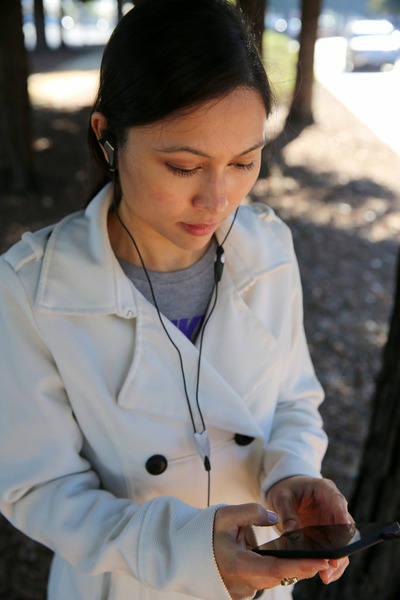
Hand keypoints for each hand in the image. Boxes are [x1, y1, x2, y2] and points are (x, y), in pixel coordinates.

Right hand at [213, 503, 330, 598]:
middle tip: (324, 557)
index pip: (276, 569)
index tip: (321, 561)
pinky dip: (275, 572)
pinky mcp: (241, 592)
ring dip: (289, 570)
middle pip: (278, 578)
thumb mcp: (226, 514)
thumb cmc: (203, 532)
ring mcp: (240, 591)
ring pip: (272, 581)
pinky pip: (263, 582)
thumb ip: (253, 512)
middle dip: (301, 568)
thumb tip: (274, 517)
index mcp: (237, 564)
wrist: (183, 552)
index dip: (300, 566)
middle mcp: (241, 584)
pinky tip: (286, 561)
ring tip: (310, 558)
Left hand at [265, 476, 353, 583]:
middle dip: (340, 545)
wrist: (286, 494)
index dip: (342, 513)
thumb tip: (292, 535)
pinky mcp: (329, 536)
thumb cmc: (285, 490)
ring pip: (342, 543)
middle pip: (344, 526)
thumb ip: (288, 515)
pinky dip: (331, 563)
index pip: (337, 500)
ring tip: (326, 575)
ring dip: (337, 559)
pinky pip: (335, 551)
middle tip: (332, 562)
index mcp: (324, 489)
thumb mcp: (282, 498)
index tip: (345, 527)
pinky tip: (325, 575)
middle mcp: (334, 507)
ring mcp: (334, 523)